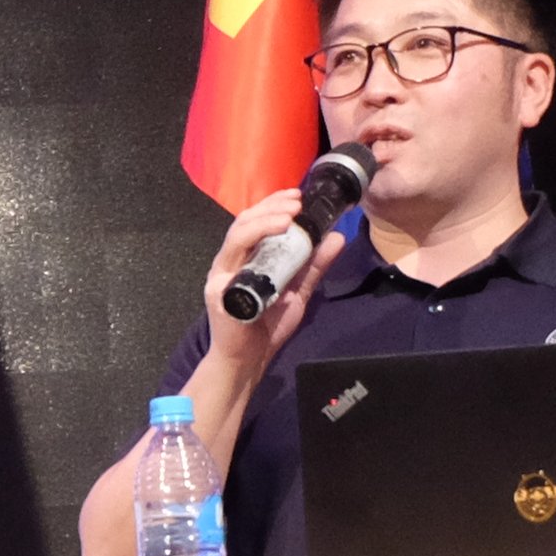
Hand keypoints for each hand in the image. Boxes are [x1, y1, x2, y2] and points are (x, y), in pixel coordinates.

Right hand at [197, 185, 345, 386]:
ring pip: (237, 236)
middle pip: (244, 222)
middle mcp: (230, 261)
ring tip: (289, 216)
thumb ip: (314, 266)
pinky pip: (233, 262)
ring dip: (263, 221)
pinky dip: (252, 246)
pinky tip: (271, 242)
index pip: (256, 221)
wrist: (248, 360)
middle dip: (270, 207)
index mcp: (245, 258)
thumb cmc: (267, 327)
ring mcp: (221, 274)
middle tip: (297, 202)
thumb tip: (336, 237)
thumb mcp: (298, 291)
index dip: (274, 204)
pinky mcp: (219, 290)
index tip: (297, 195)